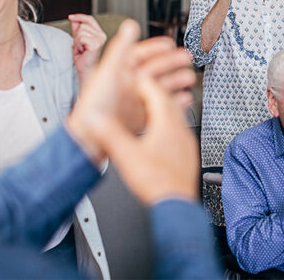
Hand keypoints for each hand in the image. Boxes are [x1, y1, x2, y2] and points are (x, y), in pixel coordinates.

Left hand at [67, 20, 195, 160]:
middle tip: (187, 58)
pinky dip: (173, 101)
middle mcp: (127, 84)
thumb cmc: (95, 106)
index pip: (140, 54)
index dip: (155, 48)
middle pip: (154, 69)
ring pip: (159, 86)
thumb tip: (130, 24)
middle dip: (171, 63)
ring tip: (189, 78)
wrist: (91, 137)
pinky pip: (159, 105)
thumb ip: (121, 47)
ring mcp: (134, 100)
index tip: (170, 44)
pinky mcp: (139, 116)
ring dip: (175, 80)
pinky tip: (183, 99)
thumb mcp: (109, 71)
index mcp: (119, 71)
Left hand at [69, 14, 106, 84]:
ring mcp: (100, 39)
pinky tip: (82, 51)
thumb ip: (77, 29)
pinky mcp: (96, 44)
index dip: (80, 17)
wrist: (85, 70)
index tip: (70, 17)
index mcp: (100, 33)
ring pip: (81, 31)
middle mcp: (102, 35)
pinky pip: (81, 38)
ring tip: (81, 49)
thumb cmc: (83, 57)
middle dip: (77, 35)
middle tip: (80, 46)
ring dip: (77, 41)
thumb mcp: (78, 40)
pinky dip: (78, 44)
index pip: (90, 19)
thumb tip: (74, 19)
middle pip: (83, 25)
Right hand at [93, 71, 199, 204]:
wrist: (176, 205)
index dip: (144, 84)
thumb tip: (95, 119)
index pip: (157, 93)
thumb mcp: (126, 156)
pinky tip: (159, 136)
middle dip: (154, 93)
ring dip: (162, 110)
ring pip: (177, 117)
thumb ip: (110, 135)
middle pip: (169, 102)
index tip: (135, 79)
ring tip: (150, 110)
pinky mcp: (187, 155)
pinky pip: (179, 132)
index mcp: (167, 125)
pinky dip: (167, 127)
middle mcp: (181, 130)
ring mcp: (186, 143)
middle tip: (142, 90)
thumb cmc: (157, 183)